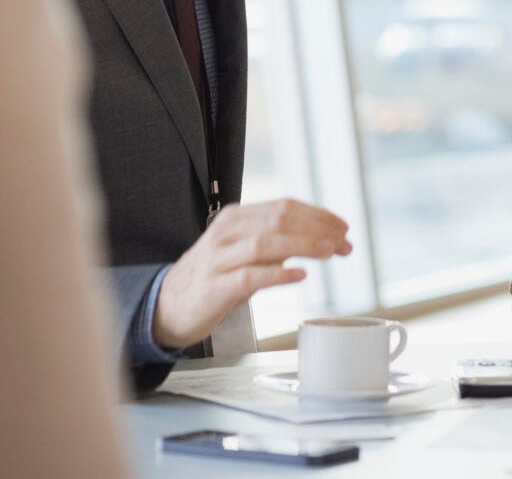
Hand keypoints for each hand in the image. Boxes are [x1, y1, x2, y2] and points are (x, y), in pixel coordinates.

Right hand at [153, 198, 351, 350]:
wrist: (167, 306)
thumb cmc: (212, 278)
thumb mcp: (243, 252)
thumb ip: (275, 243)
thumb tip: (319, 239)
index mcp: (236, 218)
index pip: (284, 206)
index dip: (318, 215)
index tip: (343, 228)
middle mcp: (227, 232)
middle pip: (279, 219)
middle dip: (318, 229)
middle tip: (344, 242)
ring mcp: (219, 258)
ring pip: (267, 242)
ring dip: (303, 246)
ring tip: (329, 251)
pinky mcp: (215, 287)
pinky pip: (250, 275)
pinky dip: (278, 274)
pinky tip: (300, 276)